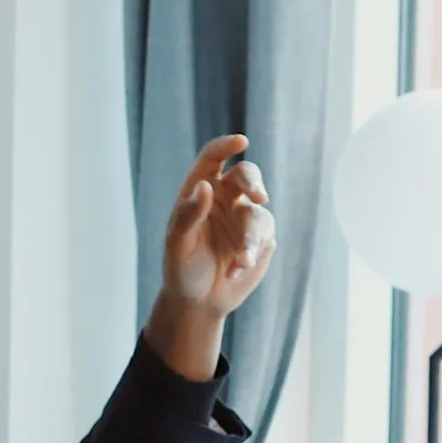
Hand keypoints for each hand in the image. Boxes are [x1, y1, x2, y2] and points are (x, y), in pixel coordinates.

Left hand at [162, 134, 277, 318]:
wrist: (198, 301)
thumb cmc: (181, 268)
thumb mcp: (177, 244)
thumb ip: (188, 215)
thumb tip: (205, 186)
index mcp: (201, 189)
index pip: (213, 158)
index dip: (226, 146)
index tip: (241, 141)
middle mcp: (226, 198)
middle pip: (247, 175)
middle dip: (255, 183)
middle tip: (260, 197)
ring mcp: (245, 218)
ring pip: (259, 213)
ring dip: (251, 238)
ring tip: (240, 262)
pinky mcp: (261, 240)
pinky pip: (264, 239)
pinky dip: (251, 255)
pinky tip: (235, 272)